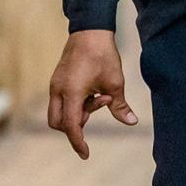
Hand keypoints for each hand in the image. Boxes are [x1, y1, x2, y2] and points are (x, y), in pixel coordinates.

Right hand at [46, 30, 138, 159]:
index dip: (78, 142)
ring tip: (101, 95)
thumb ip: (120, 106)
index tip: (86, 154)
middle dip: (76, 126)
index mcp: (71, 93)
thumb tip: (131, 122)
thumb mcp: (115, 83)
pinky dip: (76, 104)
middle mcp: (57, 90)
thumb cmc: (103, 56)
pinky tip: (93, 91)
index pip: (71, 126)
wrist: (90, 31)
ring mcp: (54, 85)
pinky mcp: (57, 80)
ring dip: (79, 113)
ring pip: (59, 112)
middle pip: (58, 123)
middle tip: (100, 107)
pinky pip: (61, 101)